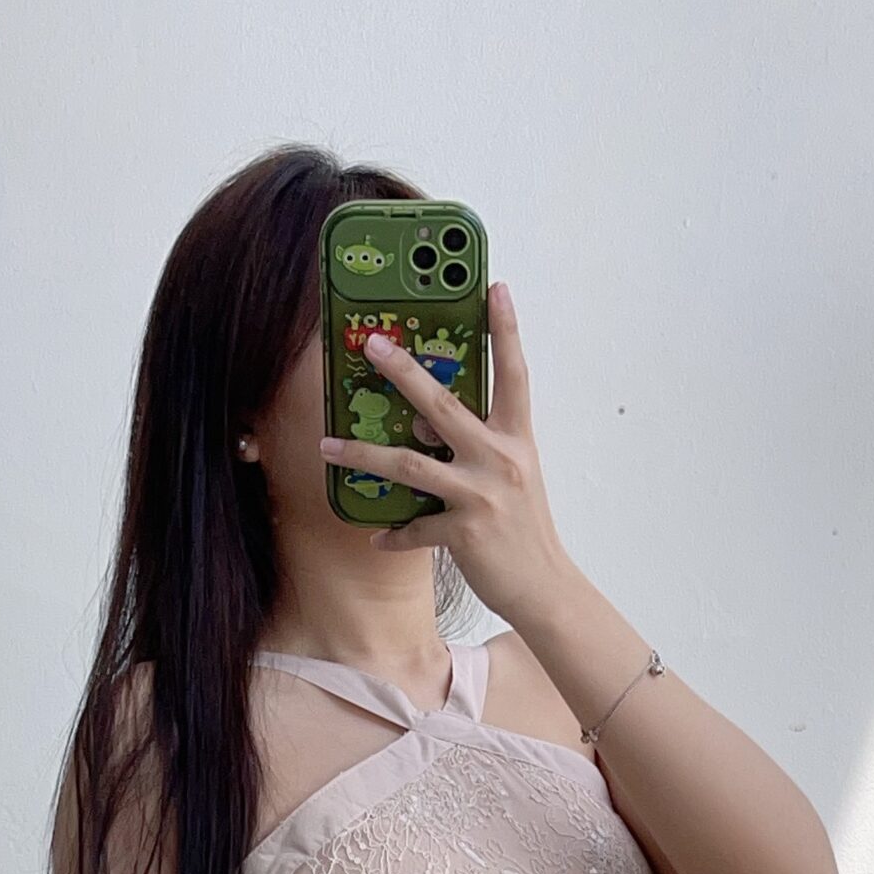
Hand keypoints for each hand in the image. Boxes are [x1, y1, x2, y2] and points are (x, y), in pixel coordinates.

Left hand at [318, 280, 574, 619]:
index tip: (494, 287)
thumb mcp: (512, 476)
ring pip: (411, 465)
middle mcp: (500, 459)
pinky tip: (377, 537)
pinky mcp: (466, 533)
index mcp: (516, 439)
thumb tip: (421, 423)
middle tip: (372, 344)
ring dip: (364, 455)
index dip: (506, 330)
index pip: (514, 373)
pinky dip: (394, 535)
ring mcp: (482, 495)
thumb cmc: (523, 529)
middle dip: (404, 372)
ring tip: (328, 446)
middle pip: (443, 406)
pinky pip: (415, 528)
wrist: (544, 587)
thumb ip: (475, 445)